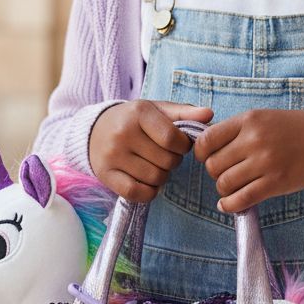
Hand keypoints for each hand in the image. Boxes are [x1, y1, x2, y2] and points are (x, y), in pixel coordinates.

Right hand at [87, 99, 213, 201]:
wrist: (95, 130)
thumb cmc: (134, 120)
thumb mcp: (157, 110)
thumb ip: (184, 112)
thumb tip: (209, 115)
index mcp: (139, 112)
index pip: (173, 138)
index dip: (184, 146)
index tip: (181, 145)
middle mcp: (123, 133)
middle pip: (167, 161)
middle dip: (173, 161)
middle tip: (165, 155)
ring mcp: (112, 155)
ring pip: (155, 178)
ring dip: (162, 176)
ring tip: (155, 165)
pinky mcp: (106, 175)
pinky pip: (137, 193)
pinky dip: (149, 192)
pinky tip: (147, 181)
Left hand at [192, 108, 303, 213]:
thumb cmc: (291, 130)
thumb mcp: (262, 118)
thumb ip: (235, 130)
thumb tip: (204, 147)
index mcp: (249, 120)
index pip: (207, 139)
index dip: (201, 153)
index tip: (207, 157)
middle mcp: (254, 140)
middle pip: (213, 165)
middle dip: (215, 172)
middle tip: (226, 172)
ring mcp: (265, 162)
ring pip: (224, 183)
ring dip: (224, 189)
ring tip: (233, 186)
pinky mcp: (275, 183)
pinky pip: (241, 199)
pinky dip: (230, 205)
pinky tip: (229, 204)